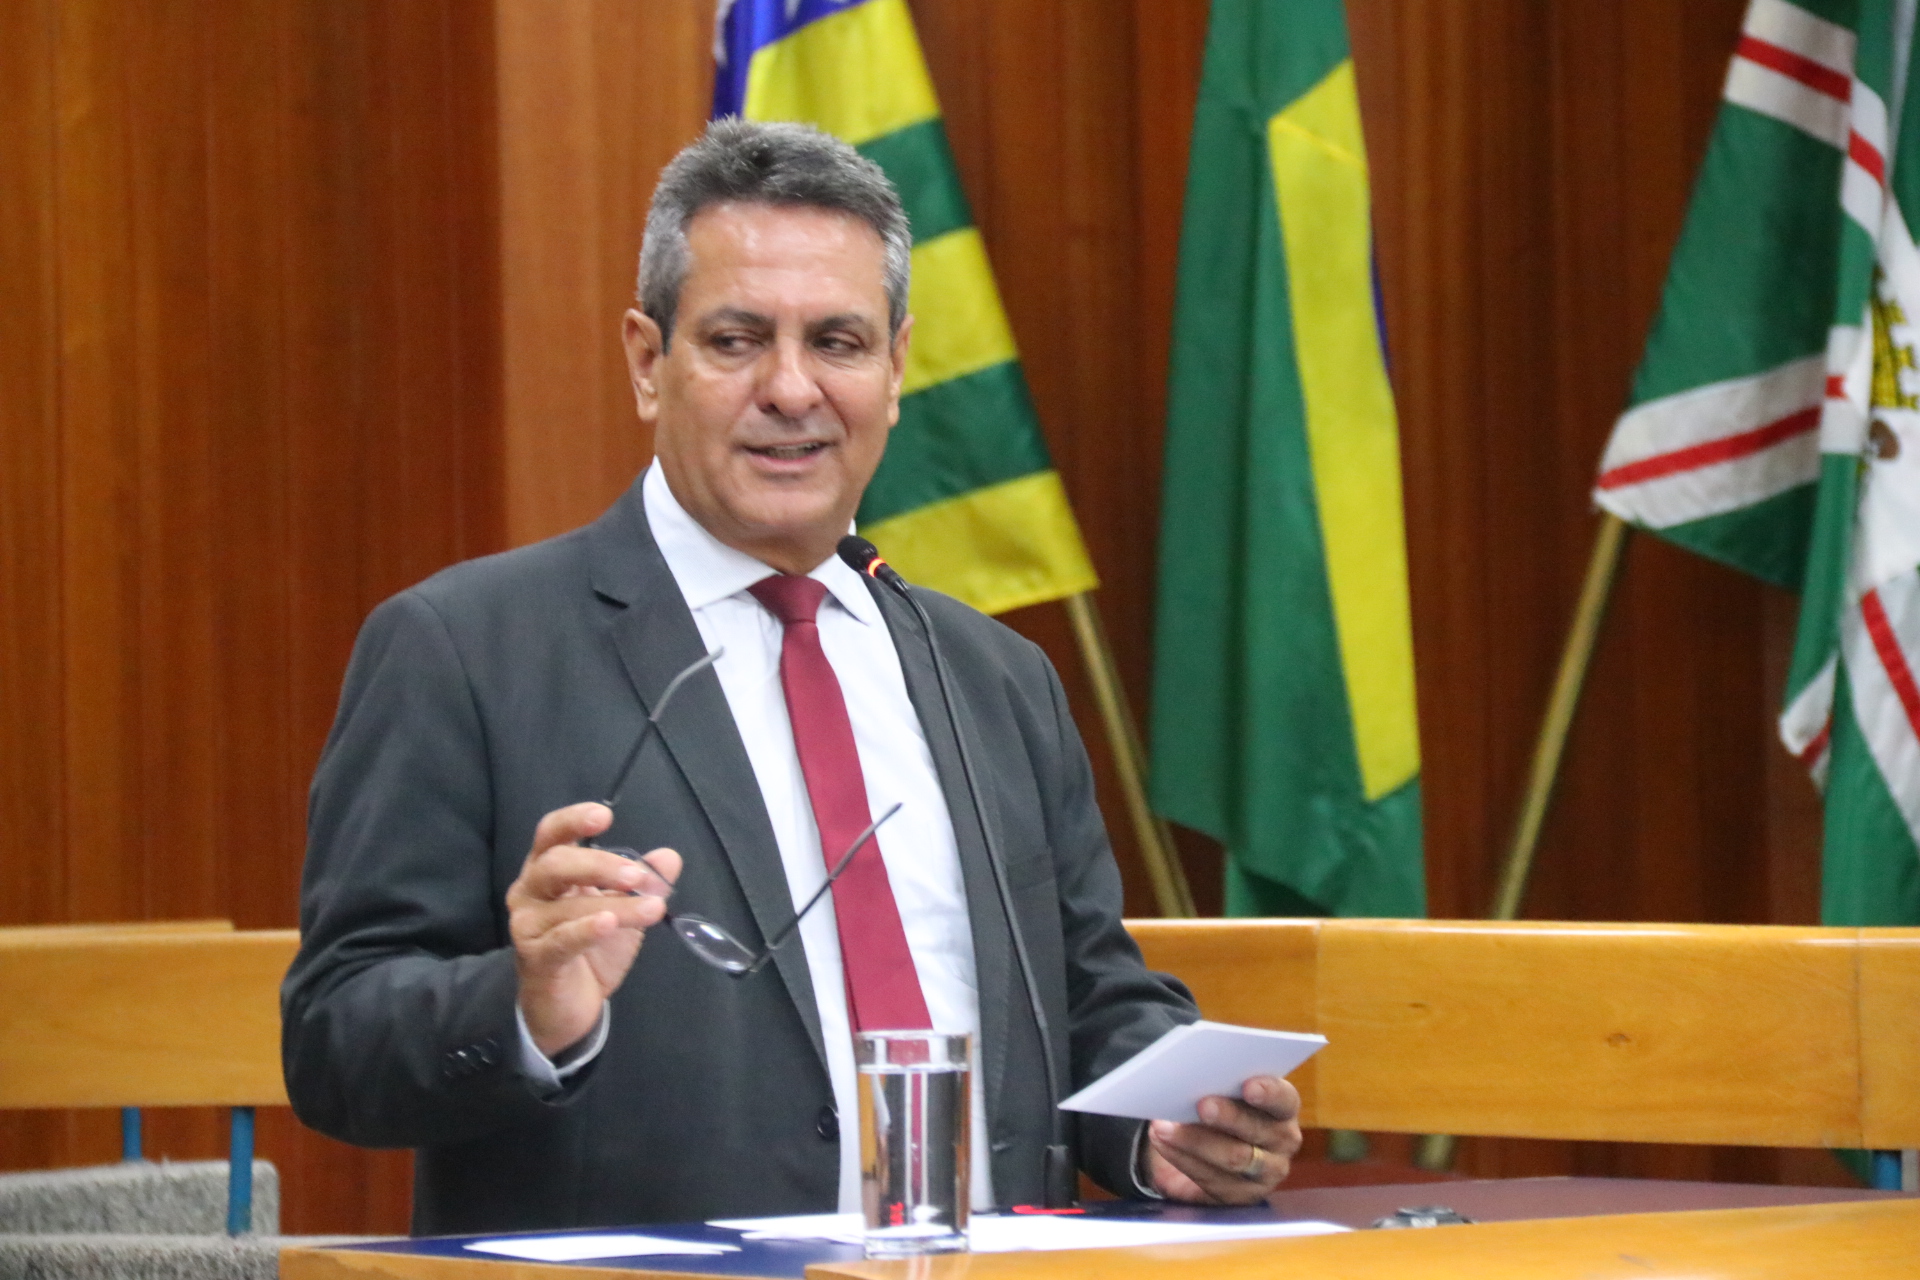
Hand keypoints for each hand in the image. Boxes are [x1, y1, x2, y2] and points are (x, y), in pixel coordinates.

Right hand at [507, 802, 680, 1057]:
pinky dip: (587, 929)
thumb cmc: (590, 947)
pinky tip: (609, 923)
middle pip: (556, 863)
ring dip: (616, 905)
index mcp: (547, 870)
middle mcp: (529, 891)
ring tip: (653, 909)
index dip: (573, 821)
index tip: (605, 816)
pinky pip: (561, 939)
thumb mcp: (622, 909)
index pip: (550, 834)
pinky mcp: (535, 958)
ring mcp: (527, 925)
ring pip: (569, 906)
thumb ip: (642, 882)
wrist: (568, 1004)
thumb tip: (669, 857)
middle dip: (602, 865)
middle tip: (639, 877)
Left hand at [1144, 1074, 1301, 1203]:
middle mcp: (1282, 1141)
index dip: (1269, 1092)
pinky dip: (1183, 1159)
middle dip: (1228, 1117)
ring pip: (1235, 1158)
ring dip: (1196, 1141)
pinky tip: (1164, 1144)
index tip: (1249, 1086)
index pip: (1284, 1099)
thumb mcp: (1222, 1091)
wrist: (1207, 1149)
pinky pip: (1212, 1179)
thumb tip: (1192, 1076)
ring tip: (1164, 1127)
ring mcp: (1266, 1172)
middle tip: (1201, 1105)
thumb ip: (1218, 1083)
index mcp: (1283, 1108)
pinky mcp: (1241, 1195)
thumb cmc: (1219, 1106)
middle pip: (1258, 1130)